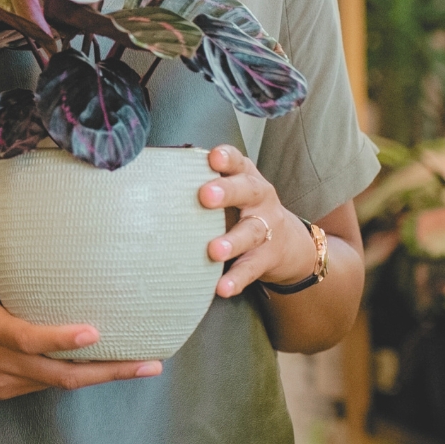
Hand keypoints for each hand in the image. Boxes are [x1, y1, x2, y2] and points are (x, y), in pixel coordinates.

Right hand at [0, 233, 162, 400]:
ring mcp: (1, 382)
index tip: (95, 332)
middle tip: (148, 362)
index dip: (63, 339)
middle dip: (110, 372)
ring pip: (57, 384)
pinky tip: (90, 366)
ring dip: (97, 377)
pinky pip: (41, 385)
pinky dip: (70, 376)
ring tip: (136, 364)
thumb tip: (15, 220)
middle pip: (62, 376)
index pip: (31, 339)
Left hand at [199, 145, 317, 297]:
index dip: (227, 158)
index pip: (238, 162)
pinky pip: (251, 268)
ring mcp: (267, 228)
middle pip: (247, 190)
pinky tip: (222, 287)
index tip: (213, 157)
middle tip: (206, 196)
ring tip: (214, 251)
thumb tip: (157, 176)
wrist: (287, 242)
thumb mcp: (232, 188)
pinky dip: (237, 278)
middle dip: (227, 192)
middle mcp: (260, 198)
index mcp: (246, 176)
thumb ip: (205, 180)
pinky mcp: (267, 257)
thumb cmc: (244, 207)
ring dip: (232, 241)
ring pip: (251, 232)